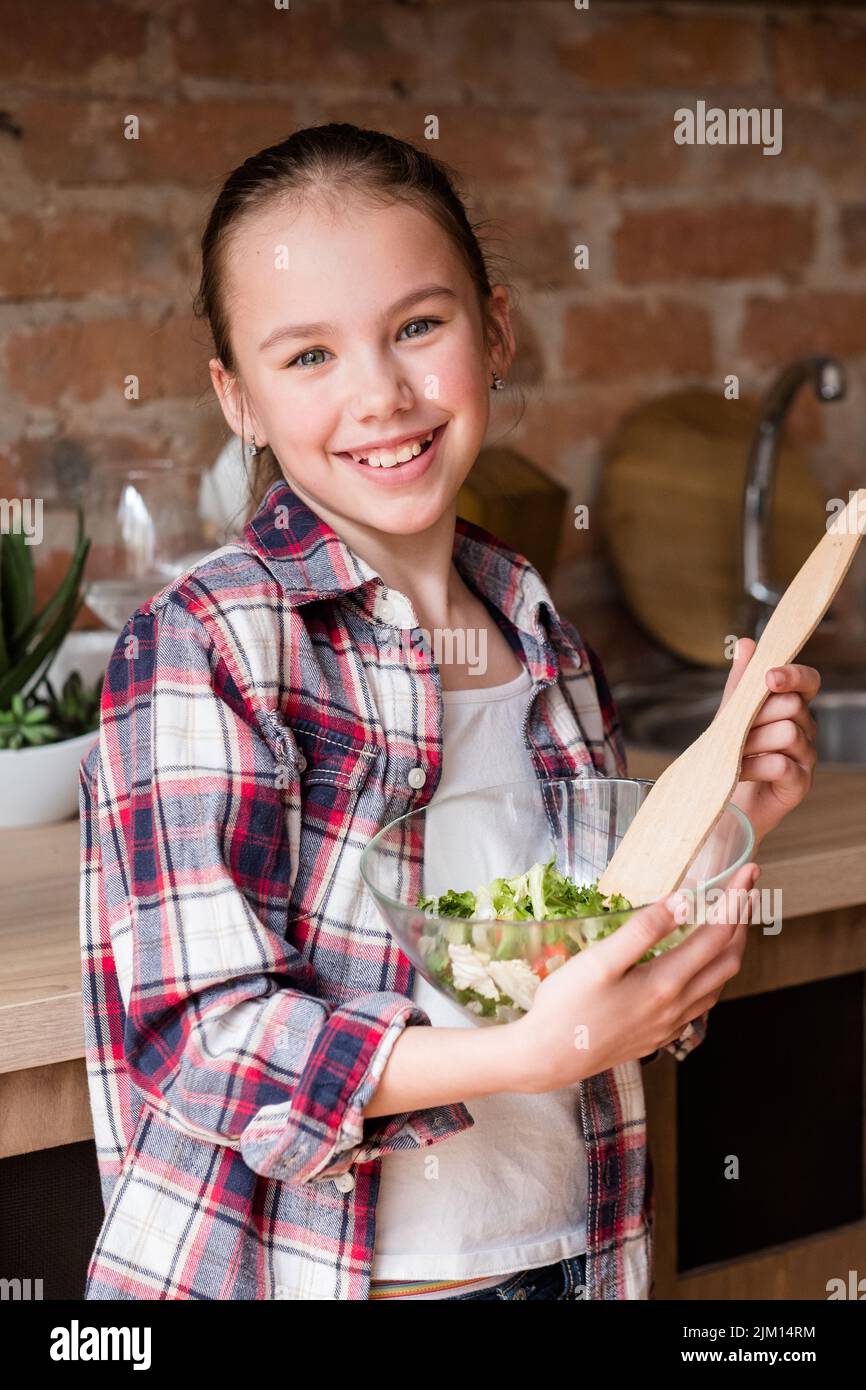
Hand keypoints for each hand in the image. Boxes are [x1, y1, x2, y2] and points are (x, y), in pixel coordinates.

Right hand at [512, 861, 758, 1092]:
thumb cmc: (566, 1006)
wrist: (547, 1059)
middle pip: (728, 958)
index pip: (717, 933)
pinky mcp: (659, 1035)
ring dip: (730, 948)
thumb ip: (643, 930)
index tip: (748, 870)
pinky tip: (700, 967)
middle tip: (745, 888)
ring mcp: (670, 1025)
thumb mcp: (599, 960)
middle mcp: (677, 1006)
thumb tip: (683, 902)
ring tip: (729, 921)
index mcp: (666, 983)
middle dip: (742, 919)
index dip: (735, 899)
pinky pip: (702, 1002)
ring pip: (718, 983)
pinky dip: (712, 976)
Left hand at [719, 636, 819, 848]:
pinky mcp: (800, 784)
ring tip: (734, 752)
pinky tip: (739, 769)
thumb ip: (740, 684)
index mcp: (793, 707)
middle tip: (735, 729)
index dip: (793, 675)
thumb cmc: (731, 755)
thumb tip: (748, 644)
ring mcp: (806, 757)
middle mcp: (805, 730)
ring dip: (752, 741)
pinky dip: (754, 765)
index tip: (768, 678)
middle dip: (757, 714)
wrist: (723, 800)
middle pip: (793, 705)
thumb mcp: (731, 714)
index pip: (809, 682)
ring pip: (788, 732)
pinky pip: (782, 764)